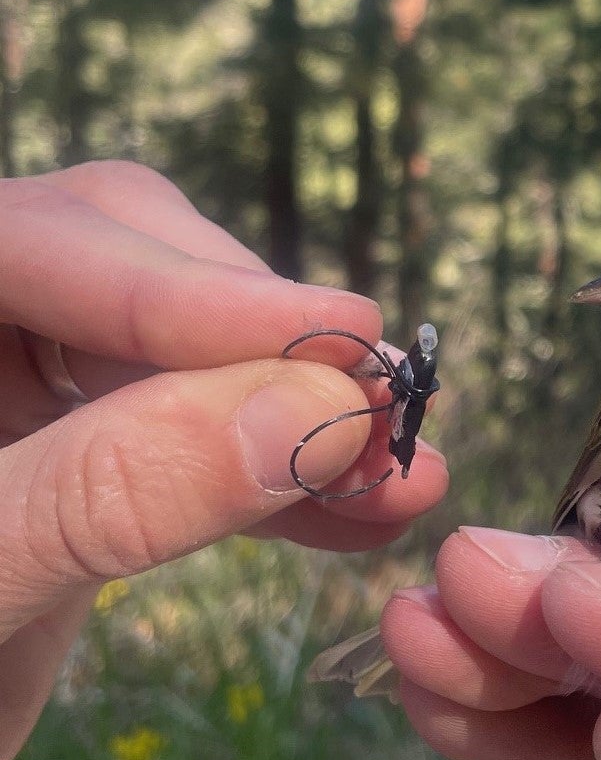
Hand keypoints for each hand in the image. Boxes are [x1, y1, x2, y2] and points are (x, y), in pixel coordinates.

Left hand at [0, 162, 446, 759]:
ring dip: (297, 413)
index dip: (193, 288)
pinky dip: (278, 473)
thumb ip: (115, 489)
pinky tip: (360, 517)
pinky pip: (193, 428)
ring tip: (403, 476)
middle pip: (127, 260)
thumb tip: (321, 408)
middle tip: (379, 413)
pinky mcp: (73, 446)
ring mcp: (14, 380)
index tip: (343, 341)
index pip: (39, 242)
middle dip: (261, 341)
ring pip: (181, 343)